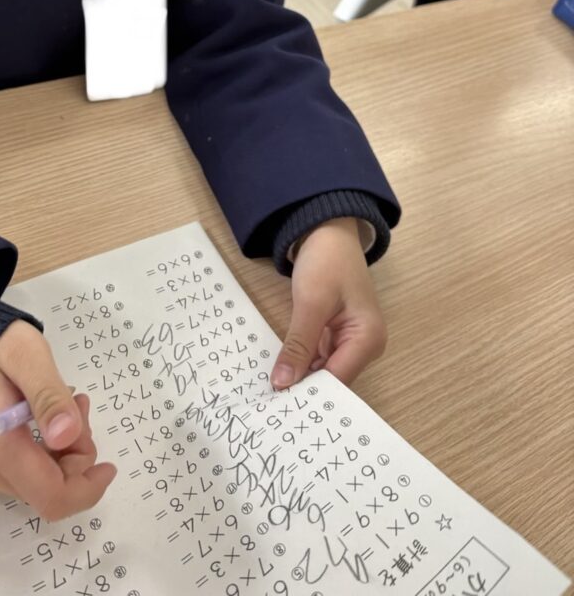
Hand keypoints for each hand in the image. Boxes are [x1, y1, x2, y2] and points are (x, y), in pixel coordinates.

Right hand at [0, 320, 116, 518]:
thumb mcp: (26, 356)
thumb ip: (48, 395)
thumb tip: (68, 437)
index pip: (51, 497)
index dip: (87, 488)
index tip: (108, 465)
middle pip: (50, 489)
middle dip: (77, 454)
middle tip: (78, 404)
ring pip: (40, 481)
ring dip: (65, 449)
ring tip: (65, 401)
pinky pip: (26, 472)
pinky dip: (48, 449)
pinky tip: (48, 415)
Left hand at [271, 218, 386, 389]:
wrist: (327, 230)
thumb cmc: (327, 261)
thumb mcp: (311, 303)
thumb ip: (298, 345)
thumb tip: (282, 384)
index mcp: (368, 339)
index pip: (337, 379)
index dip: (309, 393)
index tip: (279, 408)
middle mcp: (364, 346)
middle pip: (331, 379)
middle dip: (303, 389)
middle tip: (270, 406)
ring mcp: (350, 341)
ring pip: (322, 371)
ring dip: (299, 378)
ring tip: (270, 397)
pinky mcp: (335, 334)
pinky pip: (317, 358)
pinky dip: (300, 363)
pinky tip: (280, 374)